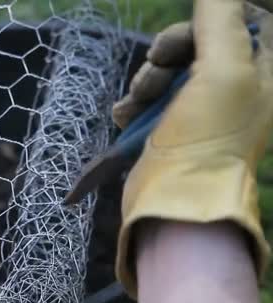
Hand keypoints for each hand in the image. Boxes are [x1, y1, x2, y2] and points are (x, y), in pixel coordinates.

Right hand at [115, 0, 272, 297]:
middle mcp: (233, 88)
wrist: (173, 200)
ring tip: (138, 103)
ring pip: (166, 69)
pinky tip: (126, 115)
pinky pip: (147, 97)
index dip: (216, 20)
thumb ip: (220, 19)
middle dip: (169, 51)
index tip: (195, 36)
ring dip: (146, 80)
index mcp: (262, 74)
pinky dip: (133, 102)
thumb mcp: (224, 70)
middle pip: (199, 41)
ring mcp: (198, 109)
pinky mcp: (167, 126)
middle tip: (156, 65)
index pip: (248, 22)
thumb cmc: (206, 138)